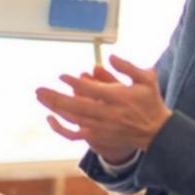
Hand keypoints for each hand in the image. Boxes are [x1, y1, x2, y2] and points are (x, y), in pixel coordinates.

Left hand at [36, 55, 171, 163]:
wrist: (155, 131)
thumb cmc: (149, 101)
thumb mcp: (146, 79)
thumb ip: (128, 67)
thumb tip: (110, 56)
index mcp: (120, 98)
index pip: (94, 91)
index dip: (76, 84)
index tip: (61, 76)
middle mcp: (108, 114)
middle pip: (77, 107)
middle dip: (56, 98)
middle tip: (39, 89)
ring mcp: (101, 127)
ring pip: (73, 119)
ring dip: (54, 108)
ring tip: (40, 96)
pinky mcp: (96, 137)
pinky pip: (74, 135)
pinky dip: (60, 129)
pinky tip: (49, 118)